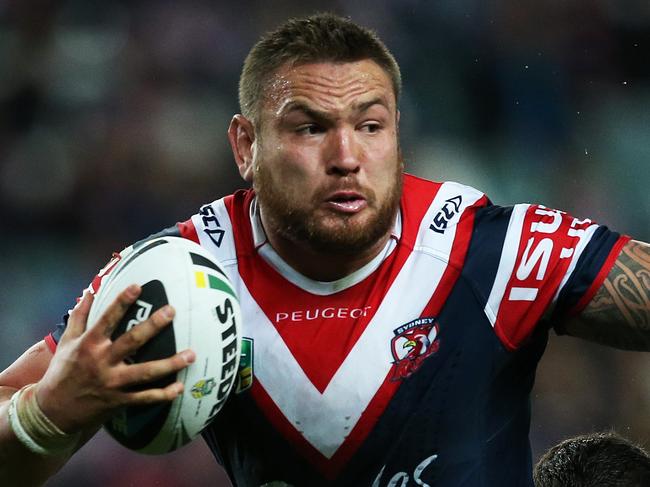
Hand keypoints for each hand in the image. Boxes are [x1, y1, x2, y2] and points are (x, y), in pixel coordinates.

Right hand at [33, 285, 194, 433]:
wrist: (52, 412)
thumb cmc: (62, 372)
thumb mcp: (67, 341)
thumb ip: (79, 316)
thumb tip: (90, 291)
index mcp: (89, 345)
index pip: (107, 319)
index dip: (121, 302)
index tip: (137, 286)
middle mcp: (102, 362)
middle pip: (132, 341)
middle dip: (153, 326)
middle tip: (171, 311)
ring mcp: (112, 383)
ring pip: (145, 372)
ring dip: (170, 364)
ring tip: (191, 354)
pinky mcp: (119, 402)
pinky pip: (145, 398)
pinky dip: (163, 394)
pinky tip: (180, 387)